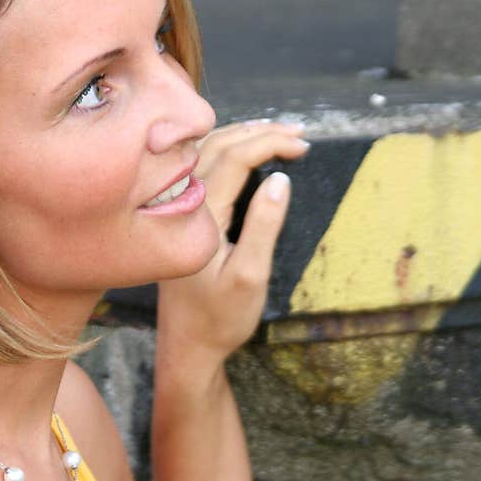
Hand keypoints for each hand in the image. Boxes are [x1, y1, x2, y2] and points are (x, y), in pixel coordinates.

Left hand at [156, 119, 309, 364]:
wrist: (187, 346)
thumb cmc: (220, 318)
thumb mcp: (250, 276)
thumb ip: (264, 226)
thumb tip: (280, 179)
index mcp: (198, 217)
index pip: (232, 159)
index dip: (269, 143)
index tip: (303, 145)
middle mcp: (181, 207)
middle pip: (216, 147)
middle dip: (259, 133)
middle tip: (299, 134)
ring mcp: (177, 211)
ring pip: (206, 155)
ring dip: (241, 138)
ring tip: (278, 134)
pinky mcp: (180, 219)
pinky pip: (201, 170)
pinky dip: (226, 152)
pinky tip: (245, 153)